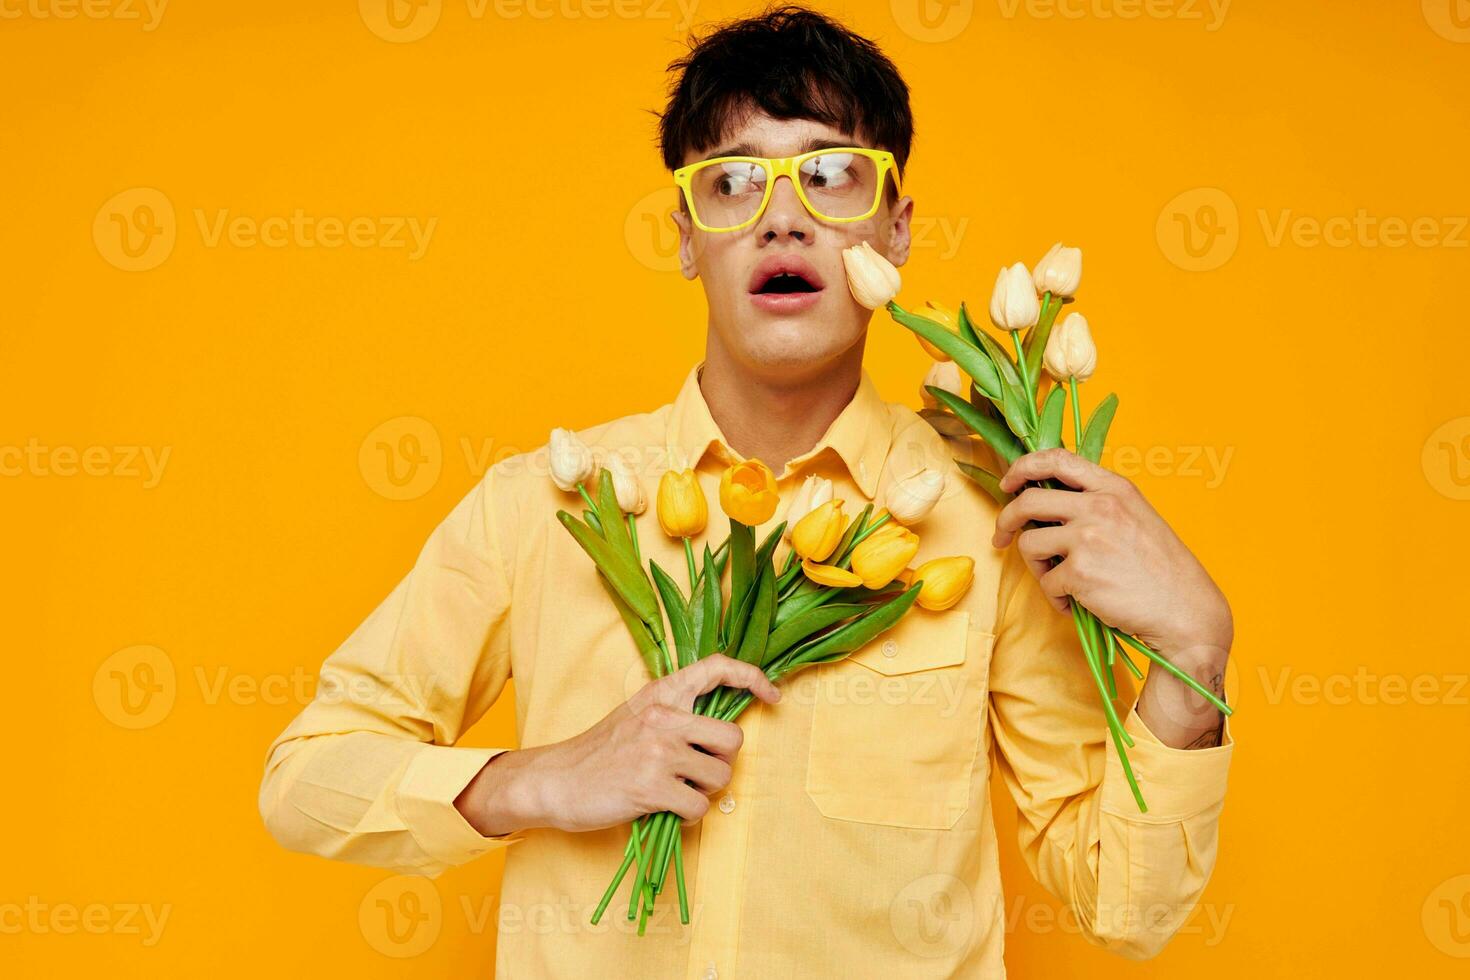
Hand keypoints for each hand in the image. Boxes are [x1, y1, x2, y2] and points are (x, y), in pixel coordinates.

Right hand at [455, 654, 780, 836]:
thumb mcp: (637, 716)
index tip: (773, 695)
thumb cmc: (599, 753)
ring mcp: (658, 750)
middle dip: (724, 760)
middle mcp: (663, 716)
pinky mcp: (652, 786)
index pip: (717, 667)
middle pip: (734, 737)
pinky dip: (689, 815)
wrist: (555, 780)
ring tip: (676, 791)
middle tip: (697, 770)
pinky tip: (665, 808)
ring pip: (721, 776)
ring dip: (705, 792)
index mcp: (661, 693)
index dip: (753, 677)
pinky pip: (700, 806)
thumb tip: (722, 732)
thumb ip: (676, 715)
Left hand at [990, 449, 1232, 746]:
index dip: (1023, 467)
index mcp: (1114, 488)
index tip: (1008, 483)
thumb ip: (1098, 503)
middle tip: (1000, 538)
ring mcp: (1089, 537)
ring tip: (1059, 583)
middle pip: (1027, 501)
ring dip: (1036, 567)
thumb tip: (1047, 501)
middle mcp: (1100, 506)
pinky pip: (1046, 582)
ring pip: (1029, 544)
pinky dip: (1056, 598)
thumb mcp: (1135, 517)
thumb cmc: (1160, 570)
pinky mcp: (1081, 572)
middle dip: (1005, 520)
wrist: (1185, 610)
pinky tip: (1077, 605)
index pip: (1055, 458)